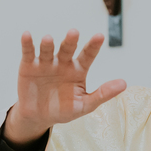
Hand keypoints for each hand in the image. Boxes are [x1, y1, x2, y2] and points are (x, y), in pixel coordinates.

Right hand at [4, 30, 125, 145]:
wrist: (39, 117)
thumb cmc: (64, 109)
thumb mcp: (85, 105)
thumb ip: (102, 94)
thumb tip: (124, 84)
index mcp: (78, 69)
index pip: (87, 55)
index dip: (93, 46)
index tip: (99, 36)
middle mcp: (63, 62)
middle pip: (68, 49)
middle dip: (70, 41)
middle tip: (74, 33)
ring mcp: (46, 62)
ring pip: (48, 50)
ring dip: (48, 44)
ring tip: (48, 39)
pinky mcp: (29, 65)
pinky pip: (29, 53)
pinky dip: (27, 44)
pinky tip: (26, 35)